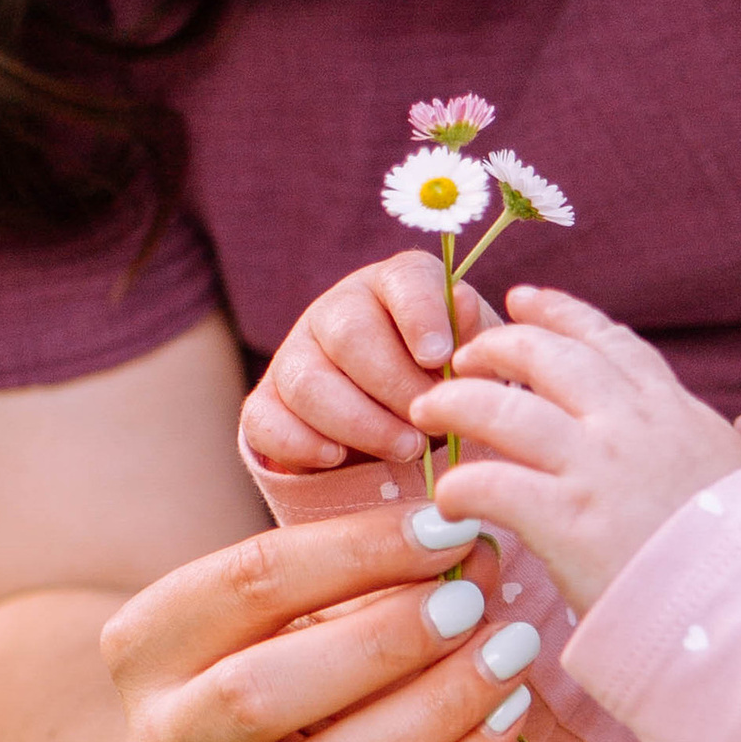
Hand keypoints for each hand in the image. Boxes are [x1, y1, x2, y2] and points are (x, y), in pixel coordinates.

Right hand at [101, 505, 541, 741]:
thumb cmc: (296, 670)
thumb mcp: (301, 611)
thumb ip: (370, 571)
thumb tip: (471, 539)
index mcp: (146, 651)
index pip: (246, 584)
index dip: (356, 550)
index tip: (448, 528)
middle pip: (259, 693)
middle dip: (382, 640)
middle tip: (472, 602)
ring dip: (437, 707)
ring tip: (509, 653)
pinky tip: (506, 718)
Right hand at [242, 255, 504, 472]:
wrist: (398, 424)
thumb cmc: (446, 381)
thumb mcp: (473, 355)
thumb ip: (474, 334)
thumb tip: (464, 303)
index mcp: (396, 285)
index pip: (404, 281)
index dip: (421, 317)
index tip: (439, 357)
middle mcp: (338, 309)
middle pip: (350, 335)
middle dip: (394, 386)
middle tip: (428, 423)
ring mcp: (295, 354)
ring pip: (307, 381)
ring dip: (359, 422)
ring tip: (405, 449)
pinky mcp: (267, 401)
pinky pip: (265, 419)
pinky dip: (300, 443)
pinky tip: (337, 460)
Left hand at [411, 285, 740, 610]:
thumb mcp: (727, 465)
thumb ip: (687, 438)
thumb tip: (675, 431)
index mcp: (670, 408)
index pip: (605, 340)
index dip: (558, 313)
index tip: (523, 299)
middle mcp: (629, 423)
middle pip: (544, 356)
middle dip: (494, 346)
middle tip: (462, 358)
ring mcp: (595, 467)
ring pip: (501, 407)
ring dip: (455, 403)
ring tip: (427, 412)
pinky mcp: (565, 520)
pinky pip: (488, 483)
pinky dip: (459, 486)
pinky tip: (449, 501)